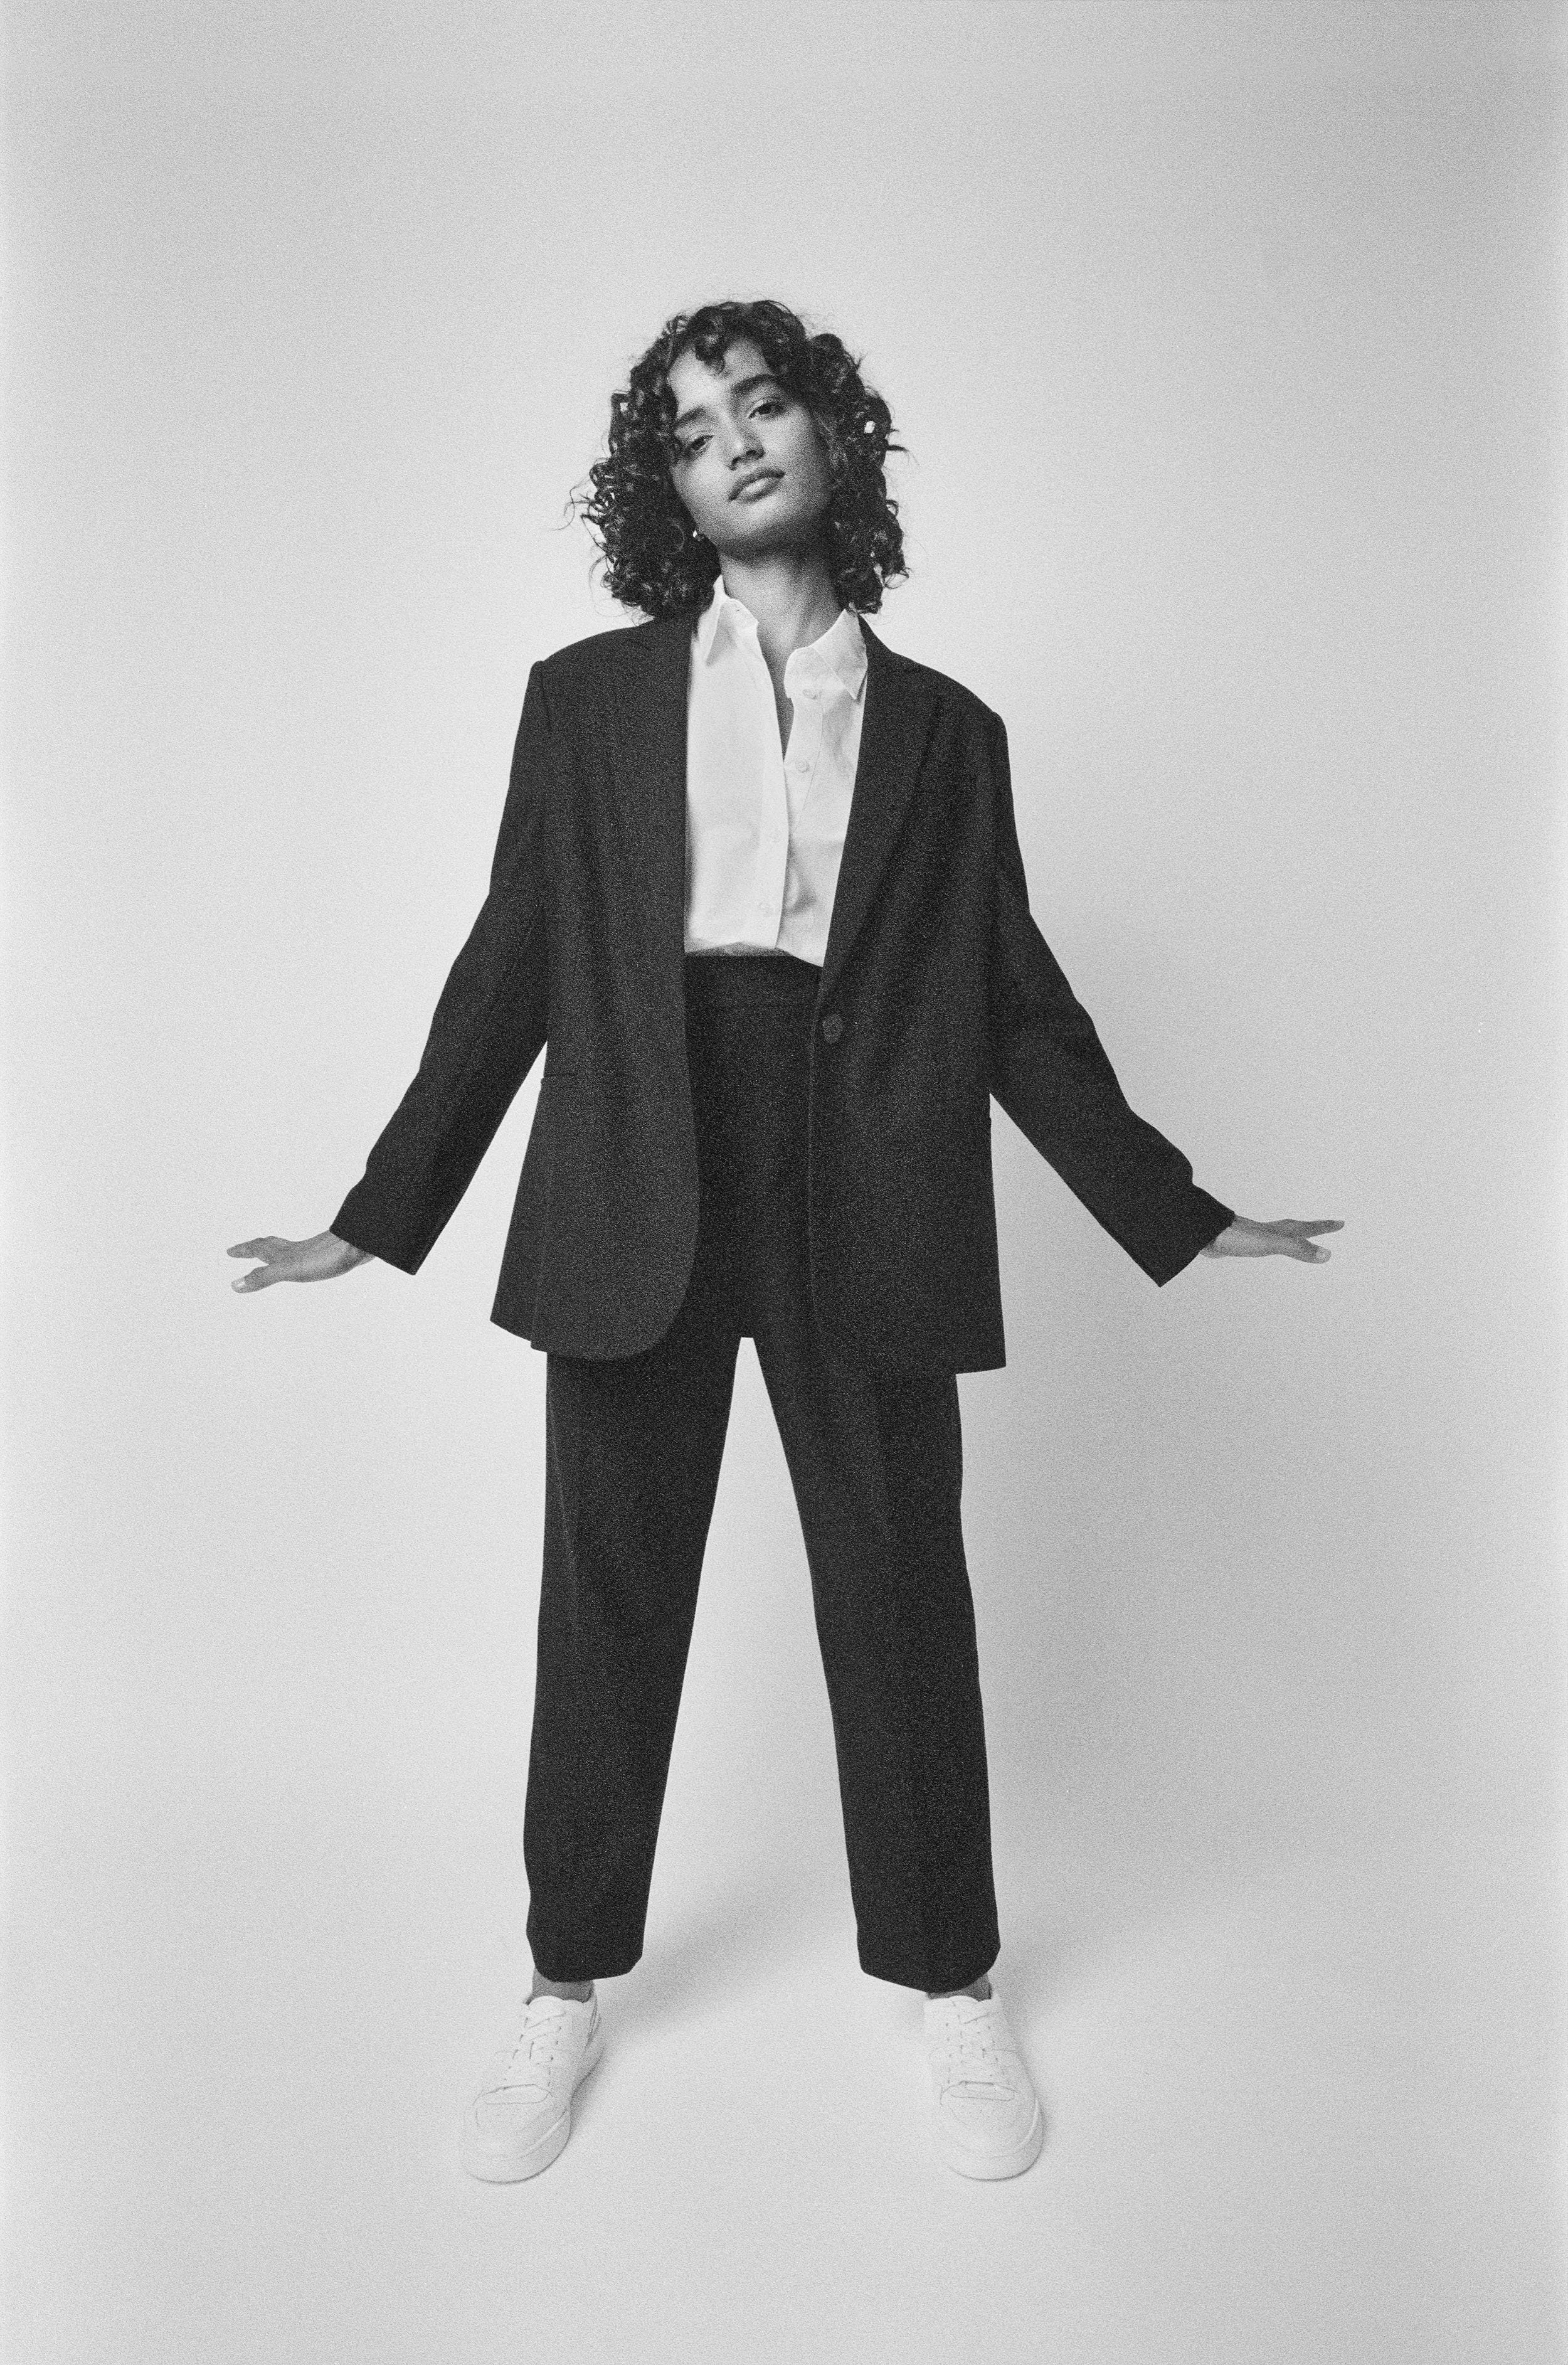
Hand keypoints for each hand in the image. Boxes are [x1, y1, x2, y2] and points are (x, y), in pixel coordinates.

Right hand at [227, 1230, 374, 1291]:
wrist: (358, 1244)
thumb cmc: (326, 1257)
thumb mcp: (289, 1270)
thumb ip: (264, 1277)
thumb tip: (235, 1285)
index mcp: (285, 1253)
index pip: (259, 1249)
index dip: (244, 1251)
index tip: (229, 1251)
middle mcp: (297, 1249)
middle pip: (273, 1246)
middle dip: (257, 1248)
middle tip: (248, 1248)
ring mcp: (314, 1251)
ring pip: (291, 1249)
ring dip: (280, 1252)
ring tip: (276, 1255)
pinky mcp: (330, 1255)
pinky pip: (309, 1255)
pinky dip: (302, 1258)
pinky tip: (311, 1262)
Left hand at [1201, 1216, 1341, 1264]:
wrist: (1202, 1231)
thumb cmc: (1236, 1237)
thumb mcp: (1271, 1244)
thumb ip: (1296, 1249)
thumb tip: (1327, 1255)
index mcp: (1275, 1232)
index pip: (1305, 1229)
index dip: (1323, 1227)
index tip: (1341, 1223)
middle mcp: (1266, 1231)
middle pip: (1294, 1229)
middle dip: (1312, 1228)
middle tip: (1326, 1226)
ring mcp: (1251, 1236)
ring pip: (1276, 1235)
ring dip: (1289, 1236)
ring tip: (1295, 1238)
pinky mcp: (1237, 1242)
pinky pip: (1260, 1243)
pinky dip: (1267, 1244)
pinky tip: (1257, 1246)